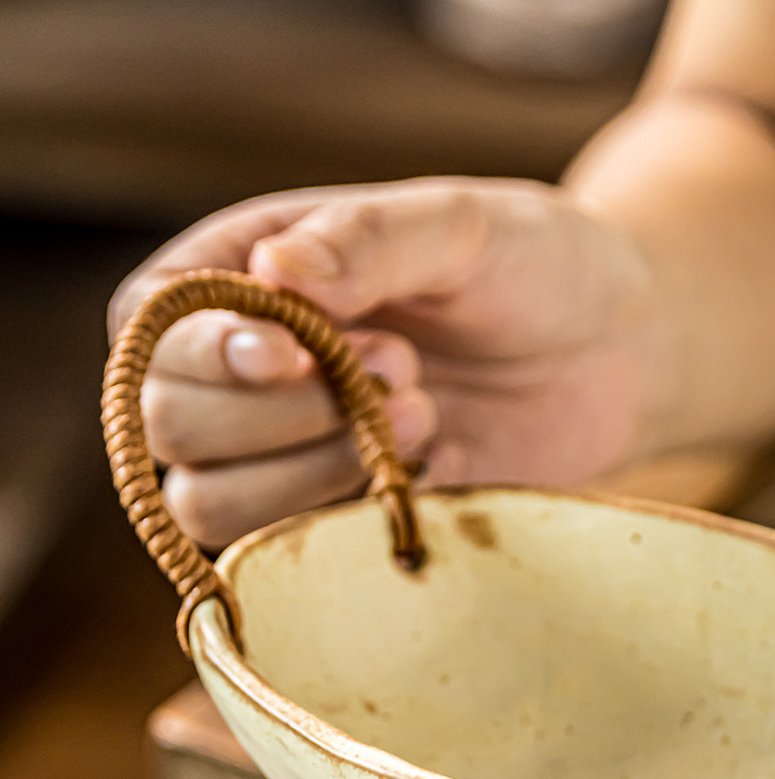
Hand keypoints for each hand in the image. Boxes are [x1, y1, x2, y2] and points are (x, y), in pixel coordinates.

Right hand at [109, 177, 666, 547]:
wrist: (619, 350)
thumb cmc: (534, 264)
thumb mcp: (461, 226)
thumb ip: (368, 240)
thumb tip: (272, 275)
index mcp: (249, 274)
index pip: (152, 326)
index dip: (203, 353)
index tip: (294, 355)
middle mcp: (251, 369)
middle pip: (170, 425)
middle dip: (280, 413)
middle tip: (401, 368)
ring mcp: (292, 451)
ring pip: (212, 504)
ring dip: (311, 473)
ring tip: (425, 414)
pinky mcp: (347, 514)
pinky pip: (296, 552)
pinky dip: (358, 520)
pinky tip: (438, 466)